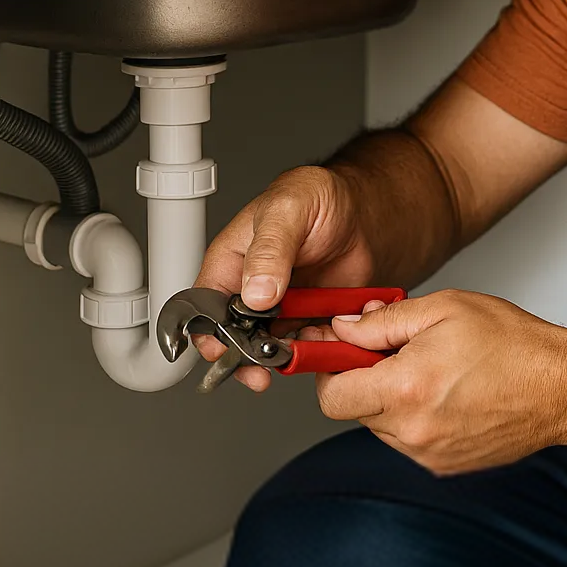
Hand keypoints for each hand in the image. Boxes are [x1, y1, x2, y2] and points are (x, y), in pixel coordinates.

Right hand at [190, 166, 384, 391]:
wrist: (361, 211)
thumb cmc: (317, 198)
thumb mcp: (287, 211)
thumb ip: (268, 250)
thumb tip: (254, 292)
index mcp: (230, 261)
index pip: (205, 305)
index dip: (208, 332)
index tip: (223, 350)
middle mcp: (250, 288)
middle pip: (233, 336)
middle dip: (245, 357)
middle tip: (262, 368)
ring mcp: (279, 307)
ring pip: (268, 349)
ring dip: (282, 357)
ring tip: (299, 352)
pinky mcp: (307, 319)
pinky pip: (304, 346)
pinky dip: (314, 350)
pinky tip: (324, 340)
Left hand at [317, 290, 566, 473]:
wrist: (564, 389)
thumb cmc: (515, 345)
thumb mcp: (444, 310)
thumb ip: (382, 321)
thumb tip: (342, 328)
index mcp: (407, 388)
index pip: (331, 394)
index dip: (330, 368)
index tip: (338, 350)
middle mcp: (413, 430)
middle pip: (355, 409)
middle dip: (365, 378)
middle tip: (399, 351)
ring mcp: (429, 454)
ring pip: (381, 425)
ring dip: (391, 399)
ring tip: (433, 373)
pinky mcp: (444, 466)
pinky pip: (408, 441)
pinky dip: (416, 418)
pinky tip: (448, 395)